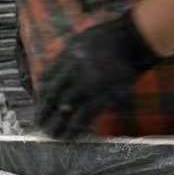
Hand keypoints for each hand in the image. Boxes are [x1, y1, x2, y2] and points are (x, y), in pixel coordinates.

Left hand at [35, 11, 161, 138]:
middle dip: (45, 111)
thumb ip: (69, 57)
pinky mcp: (104, 95)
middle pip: (54, 94)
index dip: (42, 94)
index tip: (40, 104)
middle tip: (40, 124)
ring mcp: (89, 83)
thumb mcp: (82, 40)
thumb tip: (58, 75)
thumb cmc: (110, 39)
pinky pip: (86, 115)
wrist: (133, 40)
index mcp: (67, 55)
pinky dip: (76, 127)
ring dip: (58, 124)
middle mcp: (75, 70)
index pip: (48, 78)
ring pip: (66, 108)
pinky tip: (71, 135)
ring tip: (53, 135)